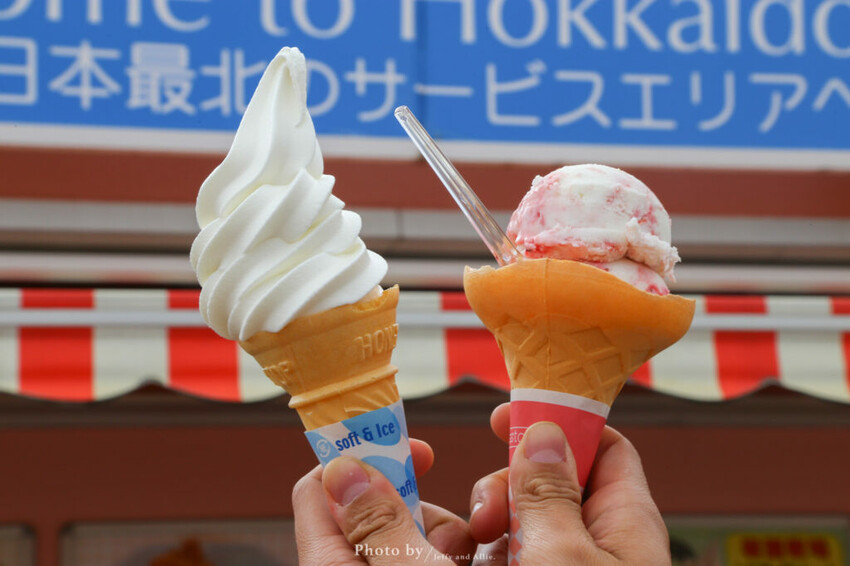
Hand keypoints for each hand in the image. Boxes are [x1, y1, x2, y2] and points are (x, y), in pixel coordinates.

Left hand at [292, 438, 488, 564]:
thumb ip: (377, 522)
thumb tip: (343, 466)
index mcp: (327, 564)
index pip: (317, 488)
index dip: (361, 457)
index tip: (415, 453)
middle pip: (376, 507)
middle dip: (421, 509)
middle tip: (449, 534)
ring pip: (409, 532)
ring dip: (444, 537)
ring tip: (462, 562)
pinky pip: (427, 556)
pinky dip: (451, 556)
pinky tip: (473, 564)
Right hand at [468, 403, 670, 564]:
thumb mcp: (564, 557)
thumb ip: (549, 494)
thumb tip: (543, 432)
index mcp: (625, 522)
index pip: (605, 447)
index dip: (559, 423)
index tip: (504, 418)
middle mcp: (598, 540)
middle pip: (550, 481)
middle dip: (509, 487)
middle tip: (485, 517)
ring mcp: (567, 564)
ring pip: (523, 522)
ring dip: (491, 524)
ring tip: (473, 546)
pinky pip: (509, 555)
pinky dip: (486, 553)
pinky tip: (468, 559)